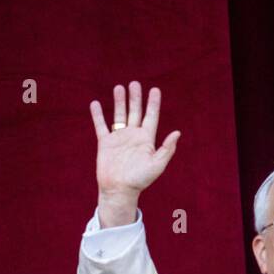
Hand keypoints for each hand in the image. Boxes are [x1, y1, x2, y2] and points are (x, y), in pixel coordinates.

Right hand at [89, 80, 180, 226]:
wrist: (119, 190)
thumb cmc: (139, 180)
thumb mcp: (157, 165)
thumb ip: (167, 149)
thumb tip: (177, 133)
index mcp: (146, 139)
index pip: (151, 117)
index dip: (153, 103)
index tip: (155, 90)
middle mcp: (133, 136)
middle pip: (135, 112)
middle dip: (135, 98)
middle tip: (135, 83)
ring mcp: (119, 138)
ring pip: (119, 115)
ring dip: (119, 101)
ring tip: (119, 87)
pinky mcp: (105, 143)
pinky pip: (101, 125)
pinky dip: (98, 115)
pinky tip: (96, 104)